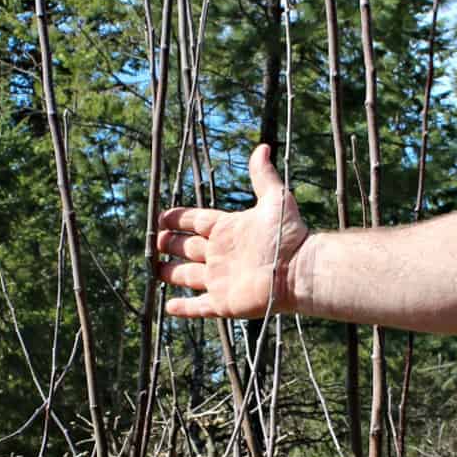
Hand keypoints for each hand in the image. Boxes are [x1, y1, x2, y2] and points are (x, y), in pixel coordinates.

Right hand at [157, 144, 307, 318]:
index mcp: (228, 230)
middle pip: (188, 248)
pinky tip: (169, 307)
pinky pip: (199, 306)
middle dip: (170, 244)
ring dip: (171, 273)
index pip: (196, 222)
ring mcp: (220, 279)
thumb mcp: (275, 200)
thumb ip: (263, 176)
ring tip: (155, 269)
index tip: (162, 216)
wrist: (300, 271)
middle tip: (156, 240)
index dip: (179, 219)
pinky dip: (184, 308)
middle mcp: (220, 254)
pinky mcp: (223, 302)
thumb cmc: (289, 237)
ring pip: (187, 276)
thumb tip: (262, 148)